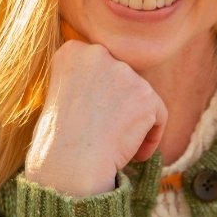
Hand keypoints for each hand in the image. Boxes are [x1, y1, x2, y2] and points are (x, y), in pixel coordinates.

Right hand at [24, 40, 166, 195]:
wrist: (70, 164)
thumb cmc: (58, 143)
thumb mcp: (60, 98)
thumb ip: (86, 83)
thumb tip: (115, 92)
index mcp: (72, 52)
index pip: (99, 68)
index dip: (98, 97)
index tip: (90, 119)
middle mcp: (98, 54)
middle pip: (122, 80)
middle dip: (118, 107)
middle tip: (104, 134)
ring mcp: (124, 73)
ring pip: (140, 98)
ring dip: (133, 123)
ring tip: (115, 146)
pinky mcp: (146, 95)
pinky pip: (158, 116)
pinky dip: (149, 138)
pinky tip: (133, 155)